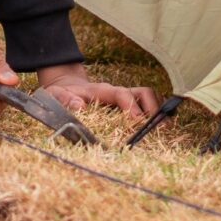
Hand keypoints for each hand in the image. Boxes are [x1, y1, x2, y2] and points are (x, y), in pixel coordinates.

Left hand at [33, 64, 157, 120]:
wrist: (65, 88)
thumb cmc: (61, 94)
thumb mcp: (56, 95)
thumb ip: (65, 100)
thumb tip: (80, 106)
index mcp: (102, 91)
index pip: (122, 94)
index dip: (131, 107)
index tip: (137, 121)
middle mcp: (117, 93)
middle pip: (144, 93)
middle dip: (154, 109)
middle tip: (160, 129)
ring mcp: (124, 99)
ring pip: (148, 99)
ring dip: (158, 113)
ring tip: (165, 132)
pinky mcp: (127, 107)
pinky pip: (146, 107)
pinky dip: (154, 117)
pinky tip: (158, 131)